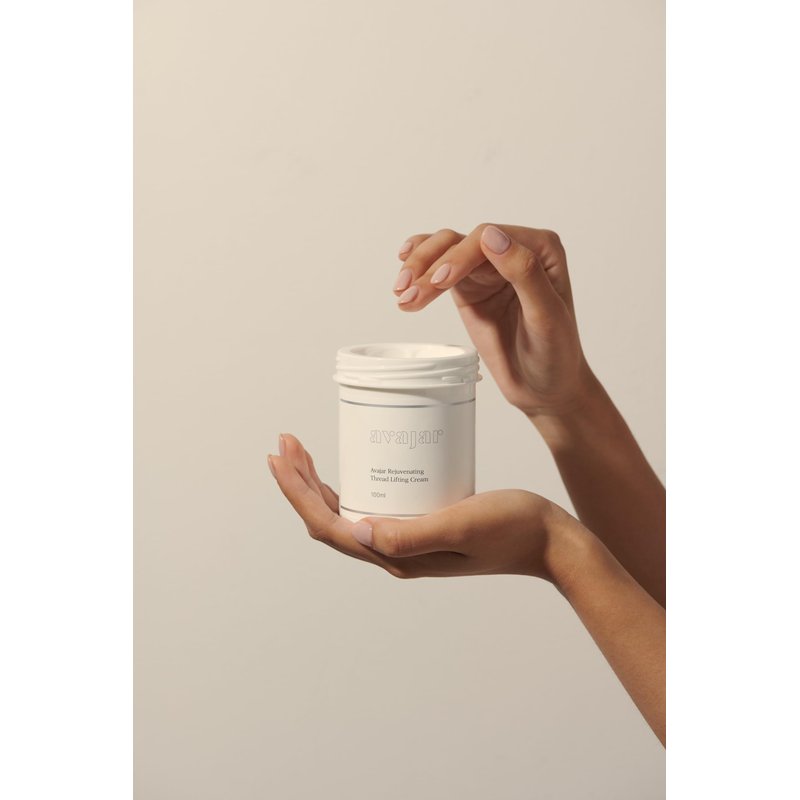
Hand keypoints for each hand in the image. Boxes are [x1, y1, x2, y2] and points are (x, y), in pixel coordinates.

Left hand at [268, 434, 576, 581]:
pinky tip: (349, 466)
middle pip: (329, 520)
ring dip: (317, 486)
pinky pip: (370, 508)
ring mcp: (407, 541)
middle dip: (299, 484)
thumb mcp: (462, 525)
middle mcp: (395, 552)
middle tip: (286, 444)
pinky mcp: (420, 526)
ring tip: (302, 453)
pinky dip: (348, 486)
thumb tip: (358, 532)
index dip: (298, 494)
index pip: (329, 528)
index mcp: (398, 555)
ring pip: (345, 515)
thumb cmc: (513, 528)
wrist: (549, 541)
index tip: (281, 457)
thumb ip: (414, 533)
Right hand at [393, 224, 594, 417]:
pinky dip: (419, 274)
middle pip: (461, 241)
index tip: (440, 281)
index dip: (459, 256)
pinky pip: (440, 269)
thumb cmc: (555, 355)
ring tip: (402, 294)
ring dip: (419, 268)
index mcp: (540, 249)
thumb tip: (491, 235)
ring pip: (444, 251)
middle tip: (409, 290)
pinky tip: (404, 282)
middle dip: (431, 263)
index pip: (490, 238)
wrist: (545, 388)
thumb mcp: (546, 317)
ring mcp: (489, 268)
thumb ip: (524, 273)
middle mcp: (513, 251)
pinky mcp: (470, 287)